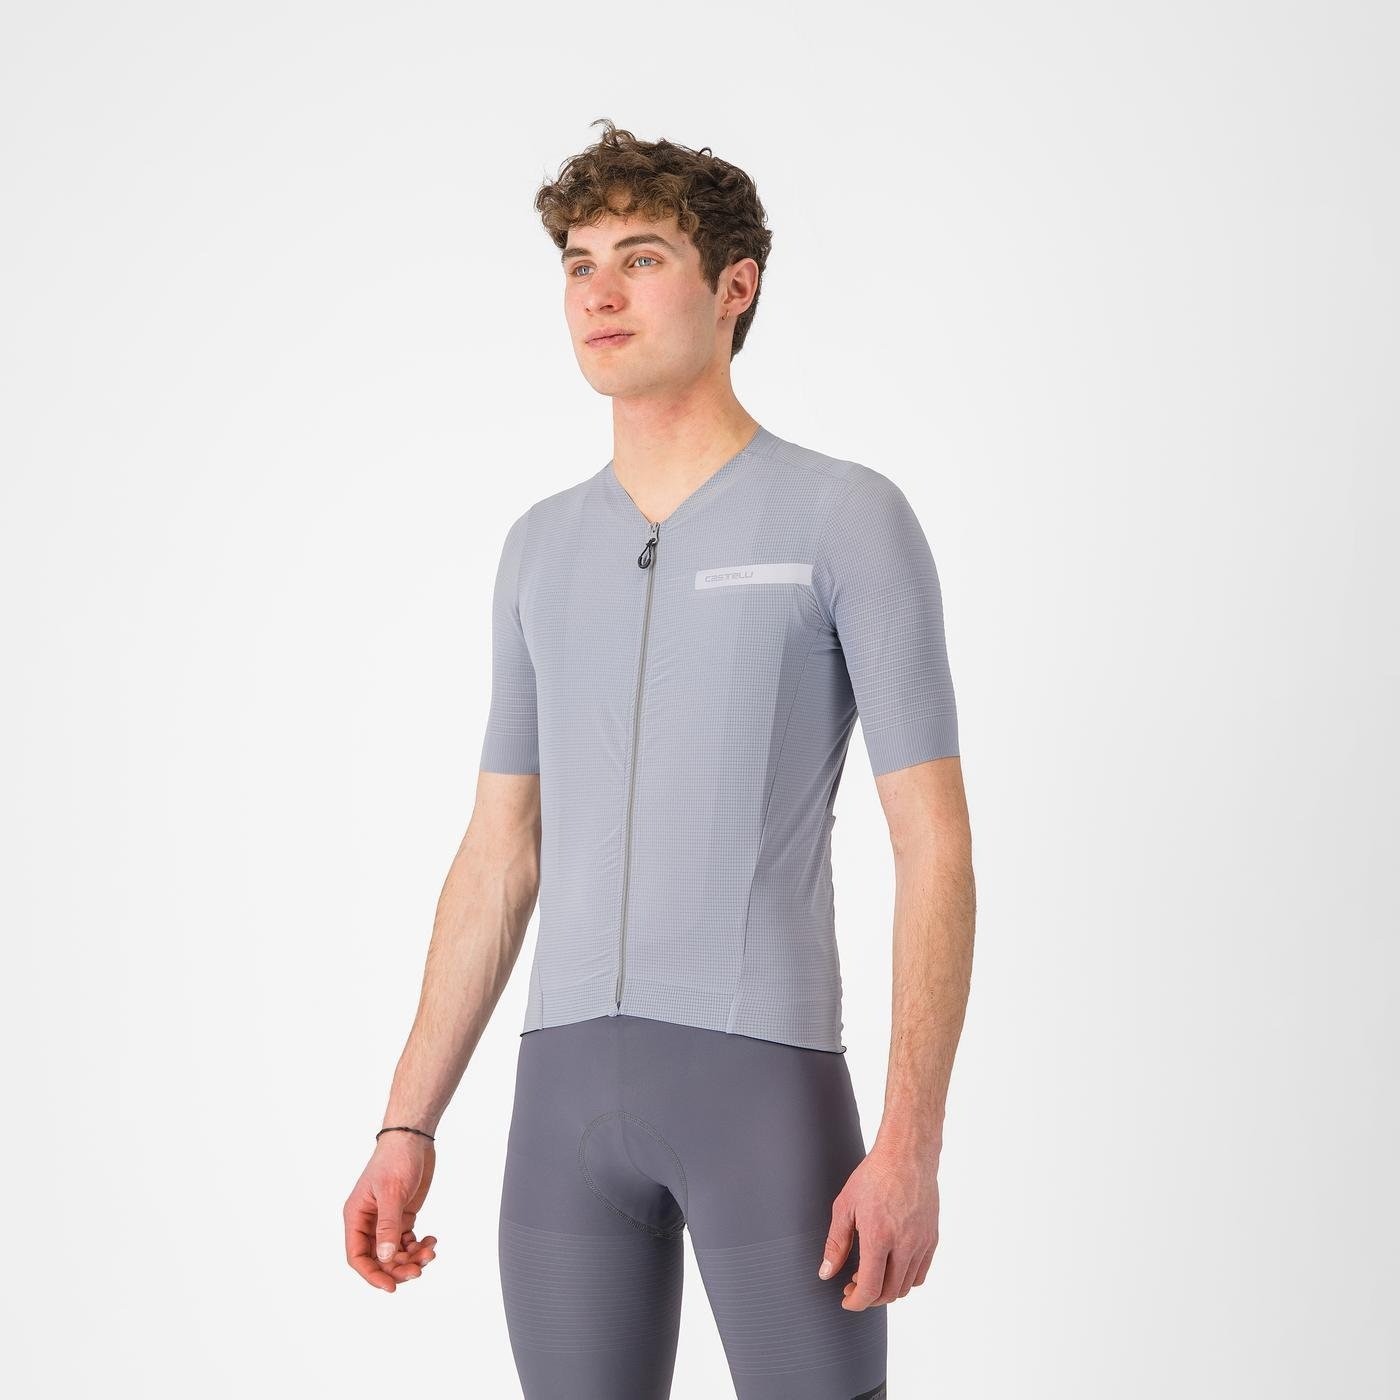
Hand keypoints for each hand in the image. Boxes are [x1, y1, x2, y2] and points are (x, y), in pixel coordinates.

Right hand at [343, 1133, 438, 1291]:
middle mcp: (369, 1222)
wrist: (414, 1139)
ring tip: (431, 1251)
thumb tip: (385, 1258)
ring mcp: (387, 1220)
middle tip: (420, 1268)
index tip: (391, 1287)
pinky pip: (408, 1242)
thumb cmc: (396, 1159)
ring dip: (412, 1258)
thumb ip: (388, 1226)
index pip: (357, 1256)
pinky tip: (432, 1240)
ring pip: (395, 1253)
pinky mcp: (403, 1216)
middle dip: (399, 1268)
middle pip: (379, 1259)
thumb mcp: (392, 1193)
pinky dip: (419, 1246)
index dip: (372, 1275)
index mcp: (356, 1217)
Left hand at [817, 1142, 938, 1309]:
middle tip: (853, 1286)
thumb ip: (835, 1244)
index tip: (847, 1300)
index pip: (870, 1288)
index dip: (856, 1302)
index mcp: (879, 1237)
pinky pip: (920, 1273)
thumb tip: (826, 1273)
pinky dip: (905, 1279)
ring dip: (887, 1289)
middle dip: (869, 1297)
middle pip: (889, 1292)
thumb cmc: (873, 1176)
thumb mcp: (845, 1206)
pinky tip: (890, 1265)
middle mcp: (904, 1244)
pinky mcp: (932, 1238)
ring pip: (906, 1286)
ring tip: (870, 1274)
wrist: (906, 1155)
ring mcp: (922, 1242)